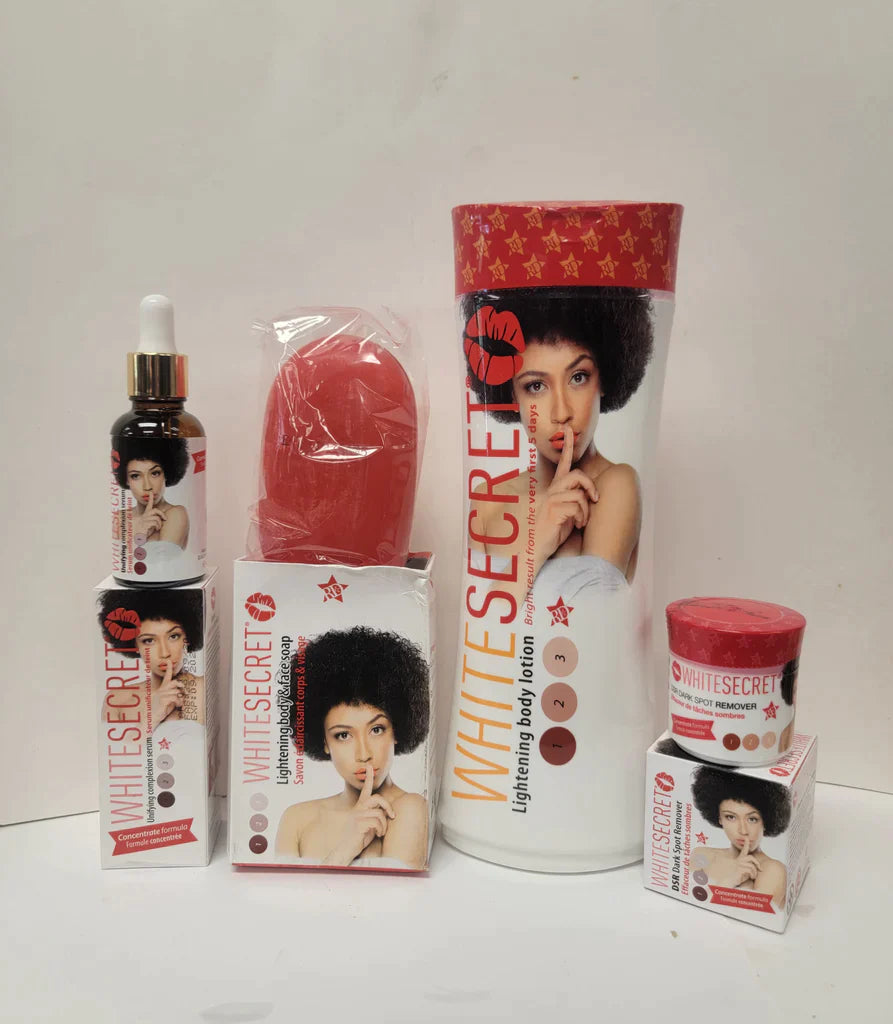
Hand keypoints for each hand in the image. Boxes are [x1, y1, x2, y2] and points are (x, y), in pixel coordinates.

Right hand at [132, 491, 165, 540]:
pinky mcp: (144, 525)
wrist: (137, 540)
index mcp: (144, 516)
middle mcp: (143, 517)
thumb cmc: (144, 534)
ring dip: (160, 523)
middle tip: (165, 519)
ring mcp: (143, 521)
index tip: (151, 493)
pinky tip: (156, 529)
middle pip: (155, 510)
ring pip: (156, 517)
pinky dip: (157, 525)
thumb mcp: (150, 527)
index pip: (148, 506)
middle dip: (162, 514)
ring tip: (158, 527)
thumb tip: (163, 520)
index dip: (150, 499)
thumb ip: (153, 522)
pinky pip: (155, 522)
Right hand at [150, 662, 182, 727]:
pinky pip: (174, 697)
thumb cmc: (160, 710)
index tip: (169, 661)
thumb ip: (173, 695)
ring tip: (180, 704)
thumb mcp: (168, 702)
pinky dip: (179, 701)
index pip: (166, 677)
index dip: (168, 668)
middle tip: (184, 691)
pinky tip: (178, 705)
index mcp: (161, 689)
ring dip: (181, 698)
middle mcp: (160, 690)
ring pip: (176, 691)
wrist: (151, 719)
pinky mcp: (162, 700)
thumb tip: (182, 694)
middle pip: (174, 682)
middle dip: (181, 686)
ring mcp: (161, 695)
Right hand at [325, 766, 395, 865]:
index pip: (365, 790)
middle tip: (392, 816)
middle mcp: (357, 809)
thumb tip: (387, 812)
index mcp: (359, 808)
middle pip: (377, 798)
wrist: (345, 851)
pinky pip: (377, 822)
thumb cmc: (358, 839)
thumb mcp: (369, 824)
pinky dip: (381, 829)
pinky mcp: (358, 824)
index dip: (369, 778)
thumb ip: (375, 816)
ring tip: (381, 832)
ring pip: (379, 813)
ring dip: (384, 824)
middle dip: (388, 806)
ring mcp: (357, 816)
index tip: (370, 766)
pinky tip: (377, 835)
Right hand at [533, 426, 597, 563]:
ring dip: (587, 509)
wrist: (535, 550)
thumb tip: (590, 496)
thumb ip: (575, 501)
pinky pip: (577, 507)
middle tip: (596, 499)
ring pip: (579, 493)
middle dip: (591, 486)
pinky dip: (582, 517)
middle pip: (576, 475)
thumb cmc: (552, 533)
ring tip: (583, 521)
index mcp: (554, 490)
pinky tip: (578, 526)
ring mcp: (550, 501)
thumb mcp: (567, 514)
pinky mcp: (552, 511)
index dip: (567, 446)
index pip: (562, 464)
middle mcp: (551, 492)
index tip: (570, 428)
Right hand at [712, 839, 760, 887]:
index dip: (746, 844)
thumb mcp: (743, 872)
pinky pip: (750, 870)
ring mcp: (738, 865)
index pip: (743, 851)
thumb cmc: (736, 878)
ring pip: (751, 865)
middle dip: (757, 862)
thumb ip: (748, 868)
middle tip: (760, 868)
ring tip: (753, 877)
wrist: (728, 882)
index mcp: (739, 860)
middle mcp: (738, 861)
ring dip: (755, 872)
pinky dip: (753, 874)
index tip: (747, 838)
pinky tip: (751, 877)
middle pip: (750, 857)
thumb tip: (758, 869)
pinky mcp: (738, 869)